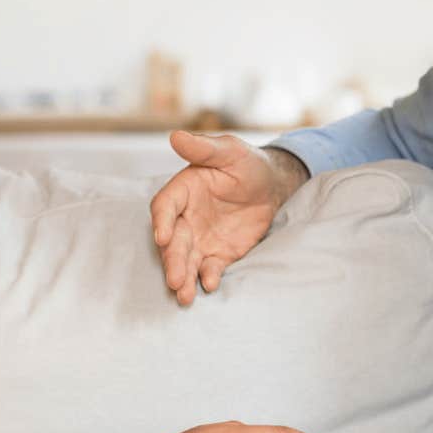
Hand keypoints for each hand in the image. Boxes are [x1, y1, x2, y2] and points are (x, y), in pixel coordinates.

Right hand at [149, 132, 309, 304]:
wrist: (272, 187)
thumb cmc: (247, 164)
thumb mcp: (230, 151)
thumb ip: (204, 147)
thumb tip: (176, 136)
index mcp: (184, 189)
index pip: (165, 206)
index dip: (161, 221)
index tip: (162, 237)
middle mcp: (186, 217)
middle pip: (173, 241)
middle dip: (173, 261)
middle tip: (175, 280)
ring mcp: (201, 238)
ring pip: (187, 260)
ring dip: (184, 277)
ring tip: (184, 296)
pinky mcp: (218, 253)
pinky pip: (210, 267)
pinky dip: (209, 277)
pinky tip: (210, 285)